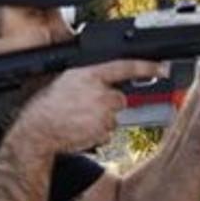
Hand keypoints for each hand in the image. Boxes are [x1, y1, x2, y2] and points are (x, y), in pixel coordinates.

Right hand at [16, 60, 168, 153]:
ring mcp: (103, 114)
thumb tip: (101, 80)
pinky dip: (96, 133)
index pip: (125, 66)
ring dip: (99, 120)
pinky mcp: (103, 131)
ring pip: (112, 117)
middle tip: (84, 108)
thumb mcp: (63, 81)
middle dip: (106, 104)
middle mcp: (100, 92)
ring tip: (77, 120)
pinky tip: (79, 130)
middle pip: (119, 98)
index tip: (163, 68)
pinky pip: (107, 133)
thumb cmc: (43, 107)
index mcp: (88, 74)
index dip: (147, 66)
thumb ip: (85, 78)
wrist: (36, 132)